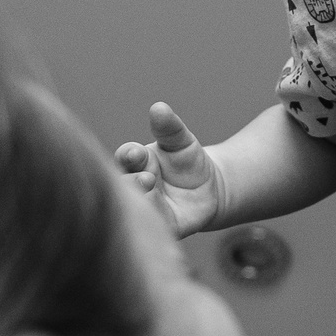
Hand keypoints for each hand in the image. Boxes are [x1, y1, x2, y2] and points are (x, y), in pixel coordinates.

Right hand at [114, 101, 224, 234]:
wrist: (210, 189)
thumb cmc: (188, 161)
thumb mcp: (182, 142)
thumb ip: (170, 128)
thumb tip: (159, 107)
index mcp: (136, 161)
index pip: (126, 157)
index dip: (129, 155)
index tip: (137, 153)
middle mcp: (134, 185)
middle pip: (125, 183)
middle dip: (132, 180)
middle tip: (146, 177)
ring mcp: (146, 206)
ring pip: (137, 206)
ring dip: (142, 200)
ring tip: (151, 188)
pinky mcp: (161, 226)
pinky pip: (155, 227)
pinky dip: (154, 224)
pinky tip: (158, 222)